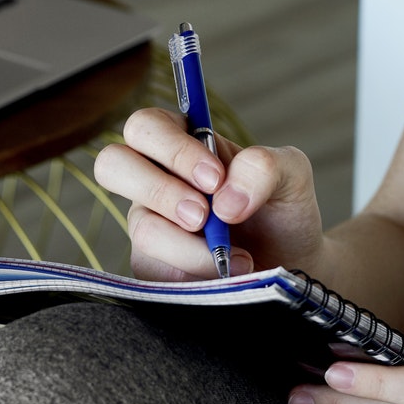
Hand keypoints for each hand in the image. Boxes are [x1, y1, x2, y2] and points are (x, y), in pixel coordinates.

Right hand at [92, 107, 323, 281]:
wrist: (291, 264)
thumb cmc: (282, 210)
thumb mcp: (291, 173)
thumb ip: (264, 167)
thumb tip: (224, 201)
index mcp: (181, 142)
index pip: (145, 127)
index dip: (172, 149)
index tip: (215, 178)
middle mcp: (154, 179)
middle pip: (112, 164)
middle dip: (159, 190)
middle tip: (203, 216)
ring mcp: (148, 223)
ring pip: (141, 227)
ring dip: (189, 245)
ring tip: (235, 257)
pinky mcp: (151, 267)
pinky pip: (154, 271)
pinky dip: (195, 275)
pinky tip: (226, 276)